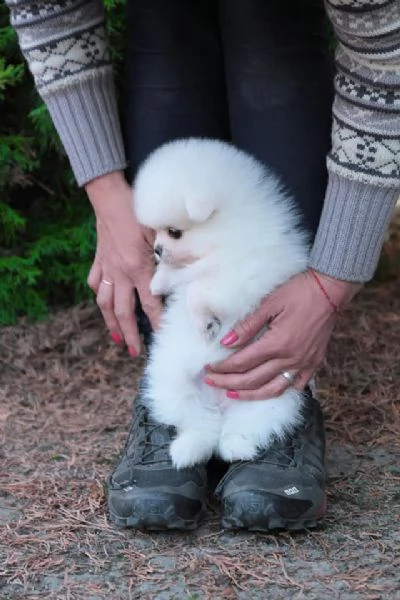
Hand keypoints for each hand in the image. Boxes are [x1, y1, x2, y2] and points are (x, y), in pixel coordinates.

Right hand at [86, 172, 161, 354]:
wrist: (110, 195)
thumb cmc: (138, 210)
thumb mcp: (161, 232)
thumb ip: (171, 255)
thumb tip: (184, 272)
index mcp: (138, 268)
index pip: (149, 304)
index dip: (156, 323)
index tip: (162, 338)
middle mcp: (120, 273)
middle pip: (123, 312)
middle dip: (130, 334)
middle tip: (134, 352)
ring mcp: (107, 268)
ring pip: (105, 303)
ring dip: (111, 323)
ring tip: (117, 338)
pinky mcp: (99, 259)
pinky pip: (95, 282)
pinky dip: (98, 294)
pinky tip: (102, 303)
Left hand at [205, 270, 361, 399]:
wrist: (330, 289)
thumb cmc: (298, 291)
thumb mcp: (269, 303)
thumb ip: (247, 326)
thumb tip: (226, 342)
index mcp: (277, 343)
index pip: (243, 363)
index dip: (223, 368)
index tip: (209, 369)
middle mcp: (290, 358)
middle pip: (253, 379)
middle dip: (229, 383)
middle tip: (212, 382)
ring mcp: (304, 363)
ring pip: (273, 389)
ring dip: (251, 394)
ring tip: (233, 394)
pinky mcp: (314, 363)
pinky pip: (296, 384)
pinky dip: (280, 390)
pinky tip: (267, 390)